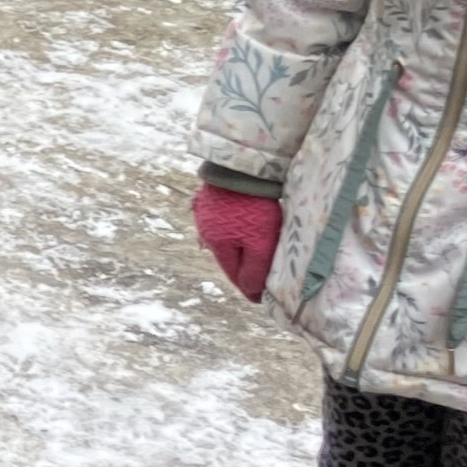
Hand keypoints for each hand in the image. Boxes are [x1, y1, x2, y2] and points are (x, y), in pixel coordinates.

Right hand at [193, 182, 281, 301]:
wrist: (242, 168)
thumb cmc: (254, 208)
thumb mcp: (260, 243)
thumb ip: (255, 270)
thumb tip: (250, 293)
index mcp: (217, 246)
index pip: (233, 275)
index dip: (247, 288)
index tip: (259, 299)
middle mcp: (205, 232)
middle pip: (226, 256)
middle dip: (239, 267)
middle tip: (255, 276)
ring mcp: (205, 213)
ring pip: (221, 238)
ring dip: (232, 248)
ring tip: (243, 255)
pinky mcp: (210, 196)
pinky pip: (217, 219)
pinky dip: (225, 228)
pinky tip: (227, 229)